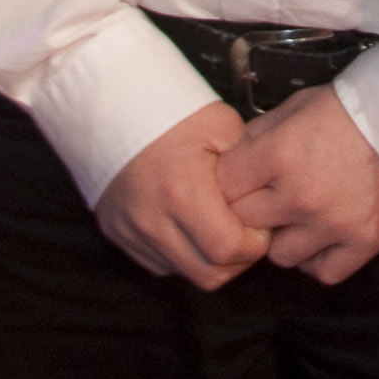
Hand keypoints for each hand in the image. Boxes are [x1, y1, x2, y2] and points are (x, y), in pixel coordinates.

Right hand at [94, 101, 268, 290]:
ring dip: (206, 258)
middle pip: (207, 275)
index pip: (229, 250)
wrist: (113, 102)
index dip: (254, 245)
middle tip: (244, 234)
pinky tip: (187, 226)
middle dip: (234, 260)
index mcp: (182, 192)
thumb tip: (265, 199)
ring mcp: (131, 230)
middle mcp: (152, 219)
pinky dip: (179, 253)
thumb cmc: (168, 110)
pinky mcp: (117, 233)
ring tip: (215, 226)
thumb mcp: (222, 126)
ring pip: (182, 272)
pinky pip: (158, 262)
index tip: (259, 227)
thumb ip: (248, 168)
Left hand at [214, 83, 378, 283]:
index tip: (241, 174)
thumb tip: (230, 161)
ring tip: (300, 215)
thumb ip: (259, 135)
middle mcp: (300, 196)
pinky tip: (323, 234)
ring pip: (278, 255)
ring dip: (284, 237)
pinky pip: (320, 272)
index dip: (229, 179)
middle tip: (269, 193)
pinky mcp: (362, 244)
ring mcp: (332, 225)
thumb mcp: (298, 105)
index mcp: (280, 155)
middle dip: (251, 207)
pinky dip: (317, 258)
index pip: (222, 185)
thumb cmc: (354, 106)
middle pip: (244, 222)